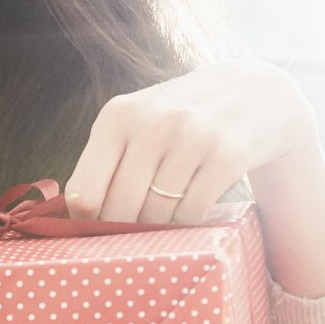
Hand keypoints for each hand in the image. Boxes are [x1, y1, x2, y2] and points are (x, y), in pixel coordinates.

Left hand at [64, 59, 320, 222]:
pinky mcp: (227, 156)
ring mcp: (192, 137)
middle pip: (121, 210)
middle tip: (137, 229)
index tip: (101, 228)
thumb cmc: (180, 119)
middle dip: (126, 229)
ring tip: (169, 209)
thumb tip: (71, 220)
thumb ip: (103, 161)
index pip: (84, 194)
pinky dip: (189, 223)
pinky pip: (193, 214)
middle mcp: (152, 122)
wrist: (253, 93)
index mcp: (117, 116)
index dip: (89, 222)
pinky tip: (193, 208)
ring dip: (161, 225)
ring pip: (158, 215)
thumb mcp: (135, 122)